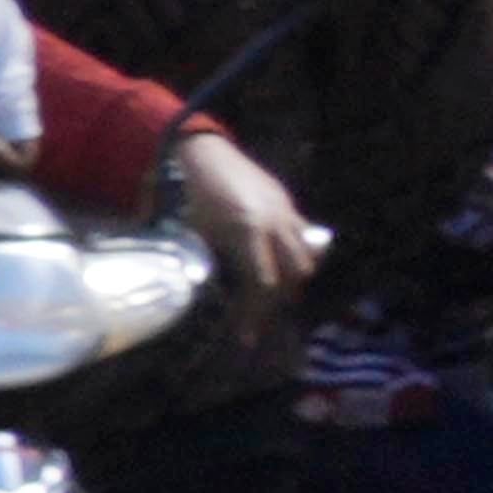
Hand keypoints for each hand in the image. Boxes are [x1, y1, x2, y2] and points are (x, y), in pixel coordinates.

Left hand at [170, 130, 327, 309]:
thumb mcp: (191, 236)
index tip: (245, 337)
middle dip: (277, 302)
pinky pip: (303, 237)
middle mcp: (275, 222)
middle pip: (293, 275)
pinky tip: (276, 271)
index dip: (255, 314)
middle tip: (257, 321)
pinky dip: (294, 257)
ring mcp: (286, 210)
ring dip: (291, 281)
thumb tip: (205, 305)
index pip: (263, 284)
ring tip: (269, 300)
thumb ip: (203, 268)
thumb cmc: (188, 196)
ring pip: (304, 255)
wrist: (202, 154)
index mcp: (249, 231)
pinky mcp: (288, 203)